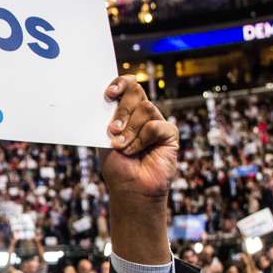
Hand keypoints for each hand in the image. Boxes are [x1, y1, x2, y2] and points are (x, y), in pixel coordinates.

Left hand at [100, 76, 178, 200]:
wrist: (130, 188)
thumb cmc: (117, 165)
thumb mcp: (104, 139)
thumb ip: (107, 118)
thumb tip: (108, 98)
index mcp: (125, 110)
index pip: (127, 85)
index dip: (120, 83)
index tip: (109, 94)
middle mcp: (142, 113)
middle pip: (135, 92)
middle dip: (121, 110)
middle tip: (113, 130)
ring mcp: (156, 122)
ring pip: (145, 108)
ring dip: (130, 130)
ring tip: (122, 146)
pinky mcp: (169, 134)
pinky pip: (156, 126)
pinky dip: (142, 139)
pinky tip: (136, 151)